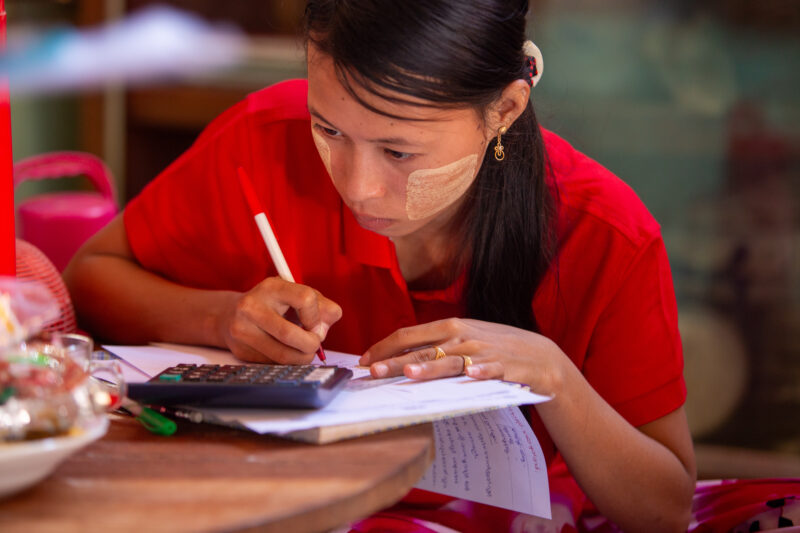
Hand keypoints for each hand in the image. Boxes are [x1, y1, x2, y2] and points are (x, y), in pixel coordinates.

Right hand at [218, 276, 341, 363]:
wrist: (232, 315)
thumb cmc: (274, 304)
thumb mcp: (297, 295)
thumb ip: (321, 306)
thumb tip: (329, 322)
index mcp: (271, 287)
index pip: (305, 299)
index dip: (316, 316)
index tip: (316, 324)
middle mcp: (252, 307)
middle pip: (290, 334)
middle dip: (312, 344)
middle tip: (315, 344)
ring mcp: (243, 331)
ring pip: (283, 355)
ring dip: (303, 357)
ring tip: (306, 351)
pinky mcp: (241, 351)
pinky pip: (274, 364)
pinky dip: (289, 362)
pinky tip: (287, 352)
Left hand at [359, 318, 567, 394]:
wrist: (539, 357)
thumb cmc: (496, 348)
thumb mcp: (464, 339)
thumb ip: (435, 345)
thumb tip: (399, 356)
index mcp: (450, 326)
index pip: (408, 334)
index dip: (384, 347)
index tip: (364, 361)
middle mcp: (462, 336)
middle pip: (422, 349)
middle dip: (394, 361)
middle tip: (371, 372)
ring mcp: (482, 351)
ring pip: (449, 360)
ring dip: (430, 367)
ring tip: (409, 373)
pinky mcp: (503, 366)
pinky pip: (489, 370)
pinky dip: (481, 372)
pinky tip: (472, 376)